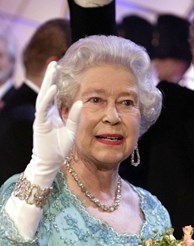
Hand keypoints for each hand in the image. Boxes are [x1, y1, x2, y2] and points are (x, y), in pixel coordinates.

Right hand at [25, 61, 81, 186]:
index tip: (62, 70)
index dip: (58, 82)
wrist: (51, 162)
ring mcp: (42, 117)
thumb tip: (80, 102)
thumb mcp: (72, 131)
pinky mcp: (39, 123)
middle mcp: (47, 113)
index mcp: (54, 114)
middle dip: (51, 77)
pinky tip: (53, 88)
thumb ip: (75, 117)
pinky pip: (43, 108)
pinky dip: (48, 98)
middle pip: (48, 91)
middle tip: (54, 62)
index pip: (55, 95)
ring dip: (48, 82)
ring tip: (53, 68)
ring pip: (44, 96)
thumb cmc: (61, 147)